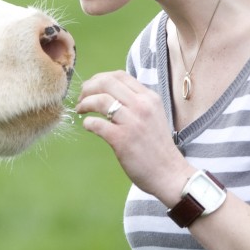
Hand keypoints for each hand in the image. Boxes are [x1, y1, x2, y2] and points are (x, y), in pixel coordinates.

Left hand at [76, 71, 193, 204]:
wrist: (169, 173)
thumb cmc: (158, 147)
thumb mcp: (154, 115)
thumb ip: (137, 103)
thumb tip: (110, 93)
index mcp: (149, 98)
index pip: (120, 75)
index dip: (100, 78)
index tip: (91, 87)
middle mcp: (142, 106)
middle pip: (107, 83)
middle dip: (88, 87)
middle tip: (81, 98)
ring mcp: (132, 122)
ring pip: (100, 100)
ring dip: (85, 103)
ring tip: (80, 110)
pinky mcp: (122, 139)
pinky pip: (97, 123)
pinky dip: (88, 122)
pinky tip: (88, 125)